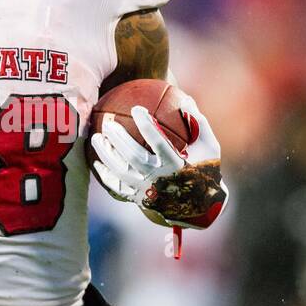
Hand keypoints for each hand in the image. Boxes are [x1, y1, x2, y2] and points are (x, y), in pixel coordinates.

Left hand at [90, 99, 226, 230]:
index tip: (137, 108)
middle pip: (133, 156)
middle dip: (118, 138)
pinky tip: (96, 162)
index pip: (158, 141)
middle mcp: (160, 178)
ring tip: (96, 138)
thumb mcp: (209, 146)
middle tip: (108, 122)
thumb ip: (198, 122)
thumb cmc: (205, 169)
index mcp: (177, 164)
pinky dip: (106, 175)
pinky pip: (118, 187)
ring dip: (106, 154)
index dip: (146, 124)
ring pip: (121, 172)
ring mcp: (148, 190)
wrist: (201, 206)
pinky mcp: (140, 199)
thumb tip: (184, 98)